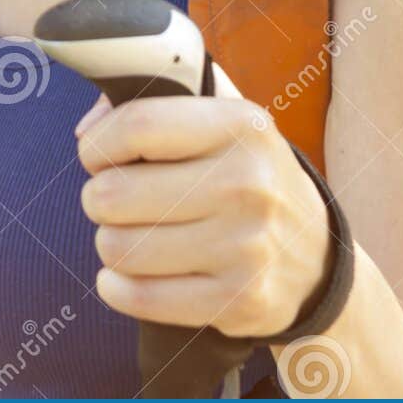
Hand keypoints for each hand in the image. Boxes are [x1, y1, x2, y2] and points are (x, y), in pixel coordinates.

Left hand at [74, 88, 334, 339]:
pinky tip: (122, 276)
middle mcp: (249, 183)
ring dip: (110, 242)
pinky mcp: (240, 300)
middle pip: (114, 193)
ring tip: (131, 234)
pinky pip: (142, 296)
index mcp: (242, 125)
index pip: (137, 126)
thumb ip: (148, 102)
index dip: (98, 144)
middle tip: (116, 201)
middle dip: (98, 198)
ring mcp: (247, 246)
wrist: (316, 255)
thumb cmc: (244, 174)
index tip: (97, 156)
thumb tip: (86, 131)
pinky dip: (117, 288)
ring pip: (120, 247)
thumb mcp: (219, 118)